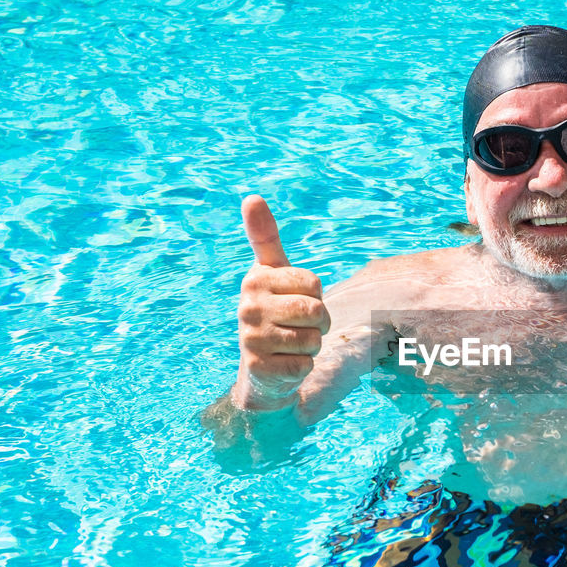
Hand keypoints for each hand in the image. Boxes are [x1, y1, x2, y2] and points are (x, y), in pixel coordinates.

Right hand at [233, 195, 330, 408]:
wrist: (261, 370)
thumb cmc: (275, 313)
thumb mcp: (273, 274)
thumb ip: (265, 237)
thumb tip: (251, 196)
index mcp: (255, 279)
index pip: (313, 283)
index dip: (316, 296)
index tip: (297, 300)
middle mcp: (247, 307)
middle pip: (316, 311)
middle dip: (319, 323)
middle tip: (300, 327)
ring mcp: (251, 339)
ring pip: (313, 339)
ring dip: (311, 346)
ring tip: (292, 345)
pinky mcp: (260, 368)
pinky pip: (304, 364)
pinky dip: (303, 366)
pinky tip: (285, 364)